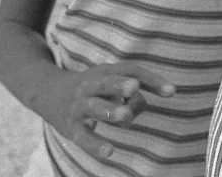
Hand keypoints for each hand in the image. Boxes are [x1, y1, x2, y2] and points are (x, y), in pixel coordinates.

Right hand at [55, 62, 174, 160]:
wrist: (50, 93)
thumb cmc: (93, 90)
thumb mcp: (109, 85)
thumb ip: (130, 96)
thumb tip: (144, 102)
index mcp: (105, 71)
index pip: (131, 70)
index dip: (151, 80)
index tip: (172, 92)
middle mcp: (91, 84)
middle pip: (107, 81)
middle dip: (119, 84)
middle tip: (135, 87)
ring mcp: (80, 104)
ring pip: (95, 106)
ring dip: (109, 110)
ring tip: (124, 115)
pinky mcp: (71, 125)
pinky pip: (83, 136)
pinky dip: (95, 144)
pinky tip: (110, 151)